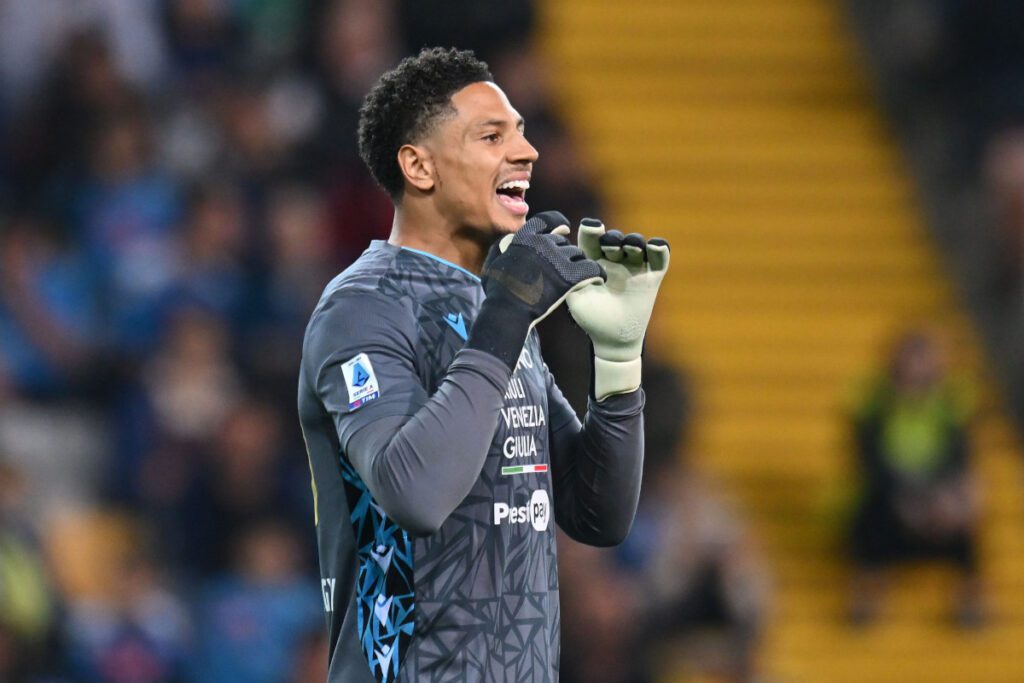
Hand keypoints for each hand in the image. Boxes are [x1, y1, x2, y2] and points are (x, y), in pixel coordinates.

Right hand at [467, 211, 604, 369]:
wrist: (507, 311)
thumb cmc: (498, 292)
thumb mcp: (492, 263)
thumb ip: (503, 246)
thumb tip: (510, 240)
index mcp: (524, 238)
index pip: (547, 220)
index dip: (558, 222)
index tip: (565, 228)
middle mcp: (542, 243)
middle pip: (563, 241)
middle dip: (564, 252)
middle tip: (564, 268)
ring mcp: (557, 259)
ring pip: (578, 254)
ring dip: (579, 263)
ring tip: (578, 277)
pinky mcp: (569, 276)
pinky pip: (592, 268)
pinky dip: (597, 273)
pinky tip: (599, 279)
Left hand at [567, 218, 669, 399]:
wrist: (613, 340)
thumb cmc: (591, 318)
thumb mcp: (576, 297)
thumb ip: (571, 277)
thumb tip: (569, 255)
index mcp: (592, 261)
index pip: (591, 238)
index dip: (591, 229)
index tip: (592, 227)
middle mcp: (613, 259)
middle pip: (614, 237)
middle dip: (613, 238)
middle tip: (610, 245)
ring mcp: (634, 266)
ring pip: (636, 243)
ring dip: (634, 241)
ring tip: (631, 247)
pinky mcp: (652, 276)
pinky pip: (659, 257)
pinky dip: (660, 248)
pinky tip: (655, 246)